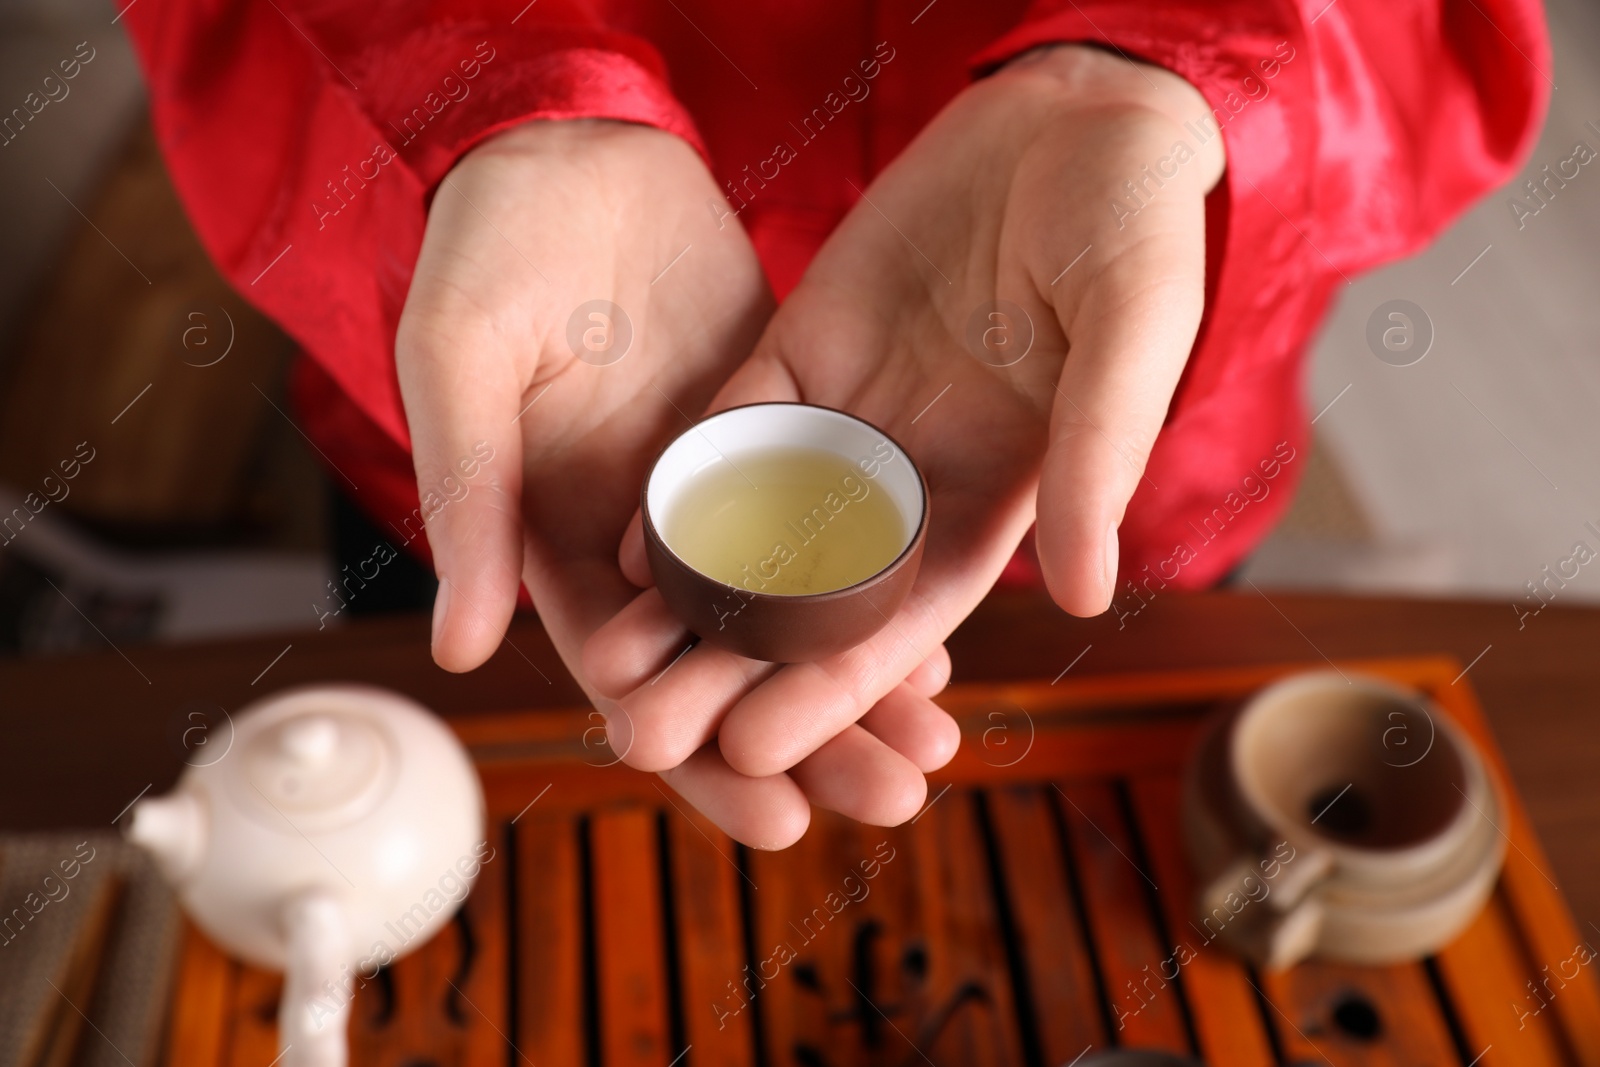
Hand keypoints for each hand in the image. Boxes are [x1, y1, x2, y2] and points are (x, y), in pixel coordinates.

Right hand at [395, 120, 954, 846]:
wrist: (569, 149)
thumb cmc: (490, 247)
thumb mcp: (462, 367)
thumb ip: (471, 503)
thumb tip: (462, 651)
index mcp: (559, 541)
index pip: (636, 681)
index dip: (704, 754)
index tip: (781, 818)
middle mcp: (645, 534)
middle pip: (732, 667)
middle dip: (811, 738)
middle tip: (896, 800)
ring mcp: (717, 486)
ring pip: (792, 609)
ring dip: (859, 677)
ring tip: (936, 742)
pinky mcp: (776, 429)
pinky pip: (832, 522)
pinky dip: (874, 579)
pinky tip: (938, 633)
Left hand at [583, 45, 1224, 844]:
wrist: (1073, 114)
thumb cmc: (1131, 225)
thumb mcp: (1129, 334)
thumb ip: (1098, 455)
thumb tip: (1085, 591)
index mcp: (995, 494)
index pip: (904, 618)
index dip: (832, 690)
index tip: (758, 751)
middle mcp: (911, 474)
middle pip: (810, 598)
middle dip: (734, 671)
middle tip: (650, 738)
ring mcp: (851, 414)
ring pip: (755, 528)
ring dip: (687, 599)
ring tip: (609, 665)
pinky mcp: (804, 348)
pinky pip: (732, 427)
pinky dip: (681, 487)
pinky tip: (621, 542)